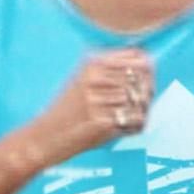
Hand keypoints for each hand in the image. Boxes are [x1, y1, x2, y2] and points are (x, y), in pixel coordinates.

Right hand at [33, 48, 154, 161]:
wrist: (45, 136)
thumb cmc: (66, 111)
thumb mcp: (83, 79)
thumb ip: (110, 70)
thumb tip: (146, 64)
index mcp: (92, 63)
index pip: (137, 57)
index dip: (148, 68)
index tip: (147, 79)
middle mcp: (95, 78)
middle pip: (141, 79)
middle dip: (148, 91)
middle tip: (144, 102)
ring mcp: (98, 100)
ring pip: (140, 101)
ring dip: (142, 111)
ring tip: (132, 117)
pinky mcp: (101, 122)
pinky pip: (134, 120)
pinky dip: (135, 126)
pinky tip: (126, 128)